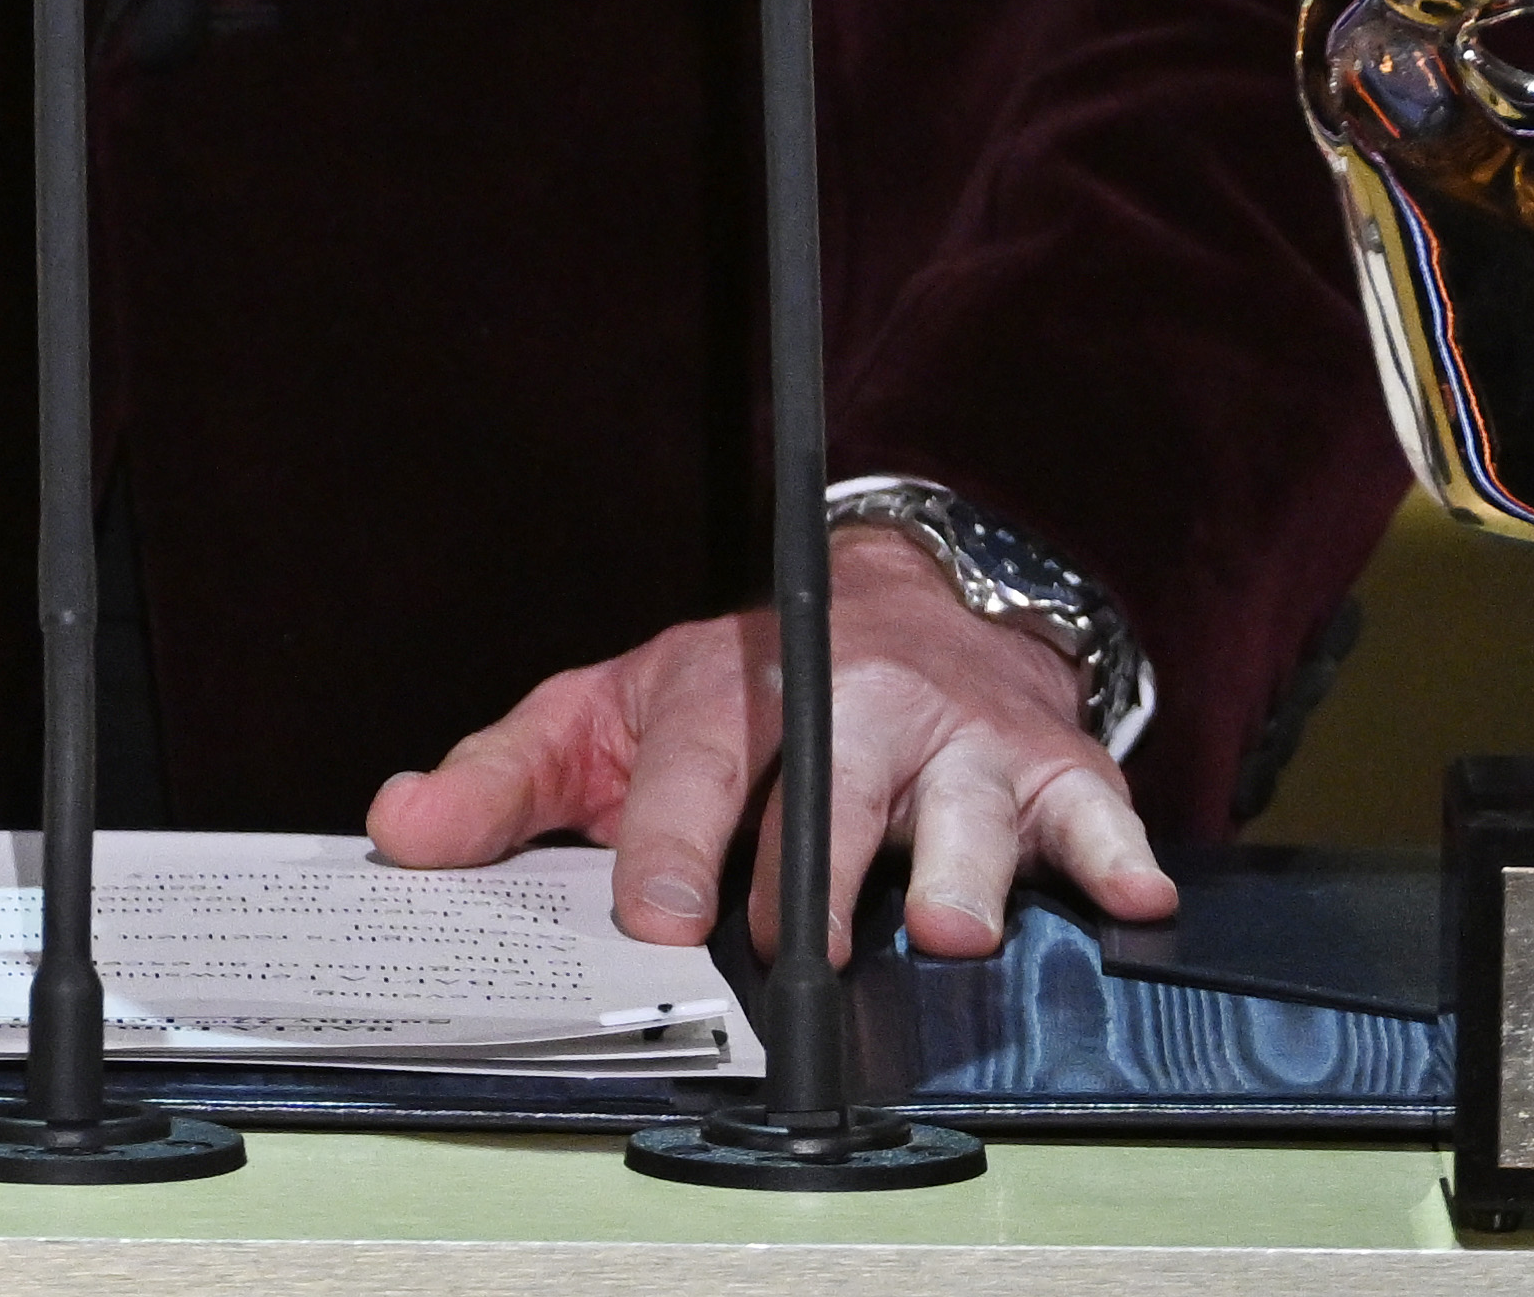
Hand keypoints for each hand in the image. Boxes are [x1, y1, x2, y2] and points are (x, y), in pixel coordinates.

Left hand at [363, 524, 1182, 961]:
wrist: (907, 587)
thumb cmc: (746, 682)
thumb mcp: (608, 711)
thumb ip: (505, 782)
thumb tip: (400, 833)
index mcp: (737, 693)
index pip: (701, 768)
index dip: (676, 845)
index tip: (661, 918)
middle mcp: (854, 702)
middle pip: (839, 789)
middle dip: (818, 869)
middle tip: (802, 946)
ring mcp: (958, 735)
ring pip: (967, 802)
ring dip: (964, 863)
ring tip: (954, 927)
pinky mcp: (1048, 760)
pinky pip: (1094, 804)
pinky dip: (1117, 846)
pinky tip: (1134, 891)